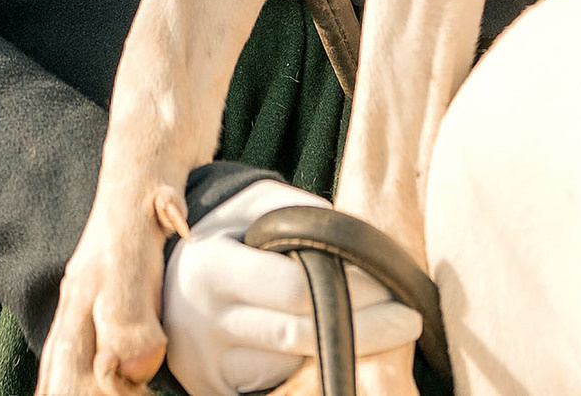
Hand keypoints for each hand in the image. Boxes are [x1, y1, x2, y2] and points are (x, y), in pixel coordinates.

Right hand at [160, 179, 422, 395]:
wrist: (171, 268)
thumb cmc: (229, 226)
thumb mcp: (260, 203)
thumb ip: (308, 218)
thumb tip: (366, 244)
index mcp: (210, 269)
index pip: (293, 289)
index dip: (350, 288)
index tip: (390, 284)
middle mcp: (202, 323)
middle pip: (300, 336)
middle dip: (363, 329)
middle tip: (409, 319)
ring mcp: (207, 365)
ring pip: (292, 367)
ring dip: (343, 350)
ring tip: (384, 331)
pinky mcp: (215, 390)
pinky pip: (277, 384)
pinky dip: (312, 367)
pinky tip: (342, 350)